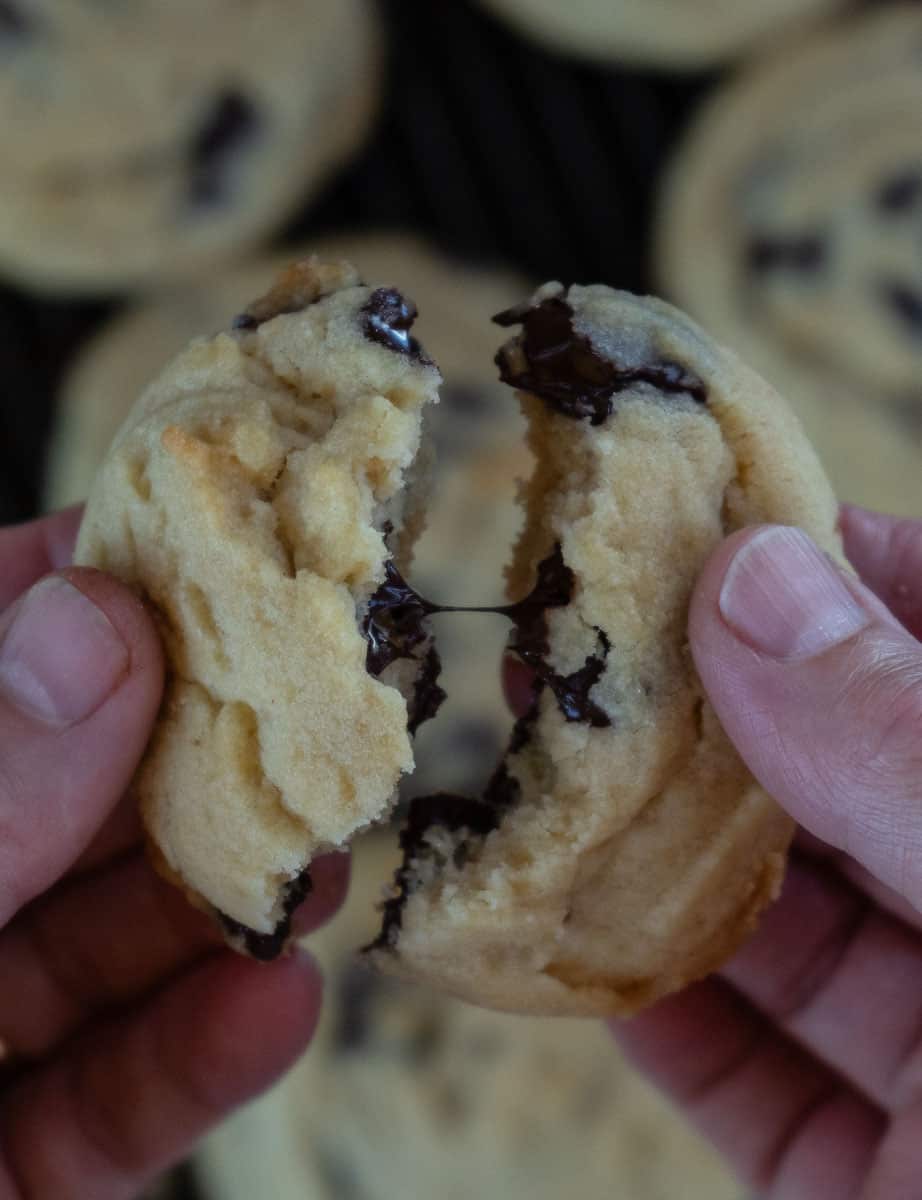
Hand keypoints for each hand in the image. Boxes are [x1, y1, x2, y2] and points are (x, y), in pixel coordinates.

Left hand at [0, 509, 347, 1199]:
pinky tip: (278, 997)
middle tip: (298, 716)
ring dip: (216, 909)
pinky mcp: (0, 1176)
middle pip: (49, 814)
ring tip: (321, 857)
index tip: (177, 554)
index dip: (50, 603)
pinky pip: (107, 1103)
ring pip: (96, 955)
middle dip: (179, 768)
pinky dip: (196, 1056)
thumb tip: (87, 625)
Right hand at [613, 506, 921, 1198]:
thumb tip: (762, 577)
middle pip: (848, 783)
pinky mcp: (872, 1183)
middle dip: (708, 713)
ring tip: (541, 770)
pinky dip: (648, 1002)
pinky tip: (561, 936)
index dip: (846, 575)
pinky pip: (744, 1066)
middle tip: (580, 647)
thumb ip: (914, 757)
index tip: (711, 521)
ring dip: (653, 853)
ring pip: (782, 922)